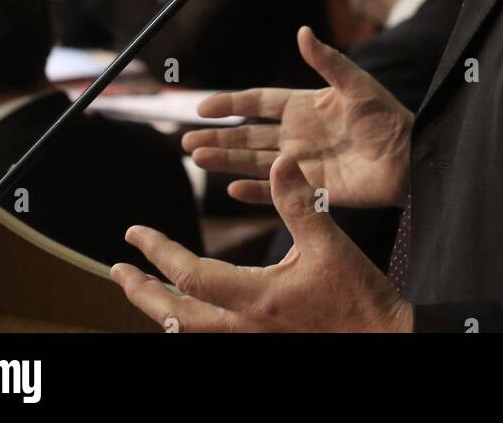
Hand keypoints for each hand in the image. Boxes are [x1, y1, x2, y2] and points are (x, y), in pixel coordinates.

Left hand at [111, 155, 413, 332]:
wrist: (383, 341)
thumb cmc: (358, 298)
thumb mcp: (329, 243)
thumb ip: (300, 202)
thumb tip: (281, 160)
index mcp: (255, 298)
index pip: (190, 275)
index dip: (158, 252)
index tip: (135, 233)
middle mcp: (245, 326)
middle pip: (176, 316)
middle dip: (142, 292)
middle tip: (119, 270)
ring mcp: (252, 340)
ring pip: (190, 331)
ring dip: (161, 309)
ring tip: (143, 288)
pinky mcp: (265, 342)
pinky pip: (212, 335)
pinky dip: (190, 320)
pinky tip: (191, 307)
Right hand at [182, 26, 412, 209]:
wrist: (410, 158)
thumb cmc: (388, 117)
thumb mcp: (356, 85)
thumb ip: (327, 61)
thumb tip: (302, 31)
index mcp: (304, 106)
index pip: (258, 102)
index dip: (231, 103)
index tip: (202, 107)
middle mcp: (297, 134)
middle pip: (248, 136)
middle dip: (217, 138)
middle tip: (185, 142)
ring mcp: (302, 163)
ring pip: (254, 162)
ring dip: (225, 161)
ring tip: (197, 159)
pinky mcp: (311, 189)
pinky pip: (275, 192)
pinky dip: (253, 192)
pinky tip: (230, 190)